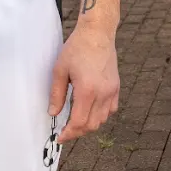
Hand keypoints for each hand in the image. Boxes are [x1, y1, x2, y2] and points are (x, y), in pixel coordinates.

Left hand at [50, 23, 119, 140]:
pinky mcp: (116, 87)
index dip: (69, 133)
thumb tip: (53, 113)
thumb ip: (56, 95)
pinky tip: (90, 110)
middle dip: (77, 132)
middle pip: (91, 125)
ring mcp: (112, 91)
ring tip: (76, 121)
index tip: (60, 137)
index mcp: (87, 90)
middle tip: (65, 131)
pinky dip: (100, 115)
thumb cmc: (77, 48)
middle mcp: (103, 93)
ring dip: (89, 124)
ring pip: (102, 120)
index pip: (79, 122)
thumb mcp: (60, 70)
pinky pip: (111, 110)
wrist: (97, 33)